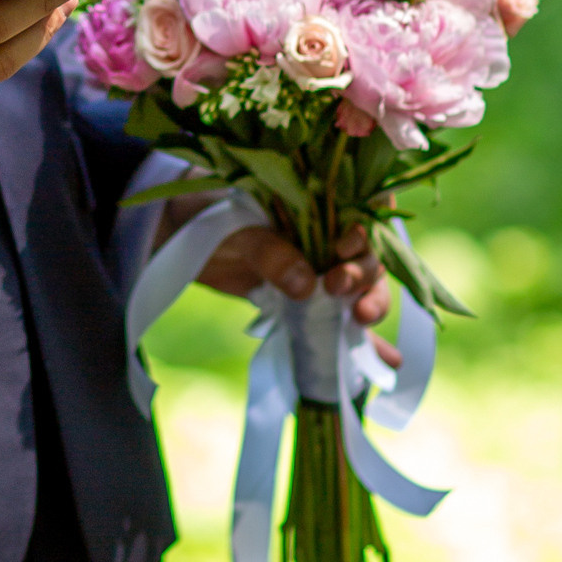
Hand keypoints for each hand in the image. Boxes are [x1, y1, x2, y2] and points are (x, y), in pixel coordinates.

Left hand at [177, 208, 392, 331]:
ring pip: (359, 287)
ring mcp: (319, 267)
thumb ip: (270, 251)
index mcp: (317, 199)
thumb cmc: (205, 212)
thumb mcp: (235, 226)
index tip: (343, 246)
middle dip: (362, 274)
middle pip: (366, 253)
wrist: (173, 235)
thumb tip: (305, 286)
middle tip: (338, 288)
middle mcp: (327, 232)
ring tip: (362, 321)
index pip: (361, 210)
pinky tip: (387, 362)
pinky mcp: (306, 299)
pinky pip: (338, 318)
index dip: (364, 229)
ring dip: (370, 303)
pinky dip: (361, 340)